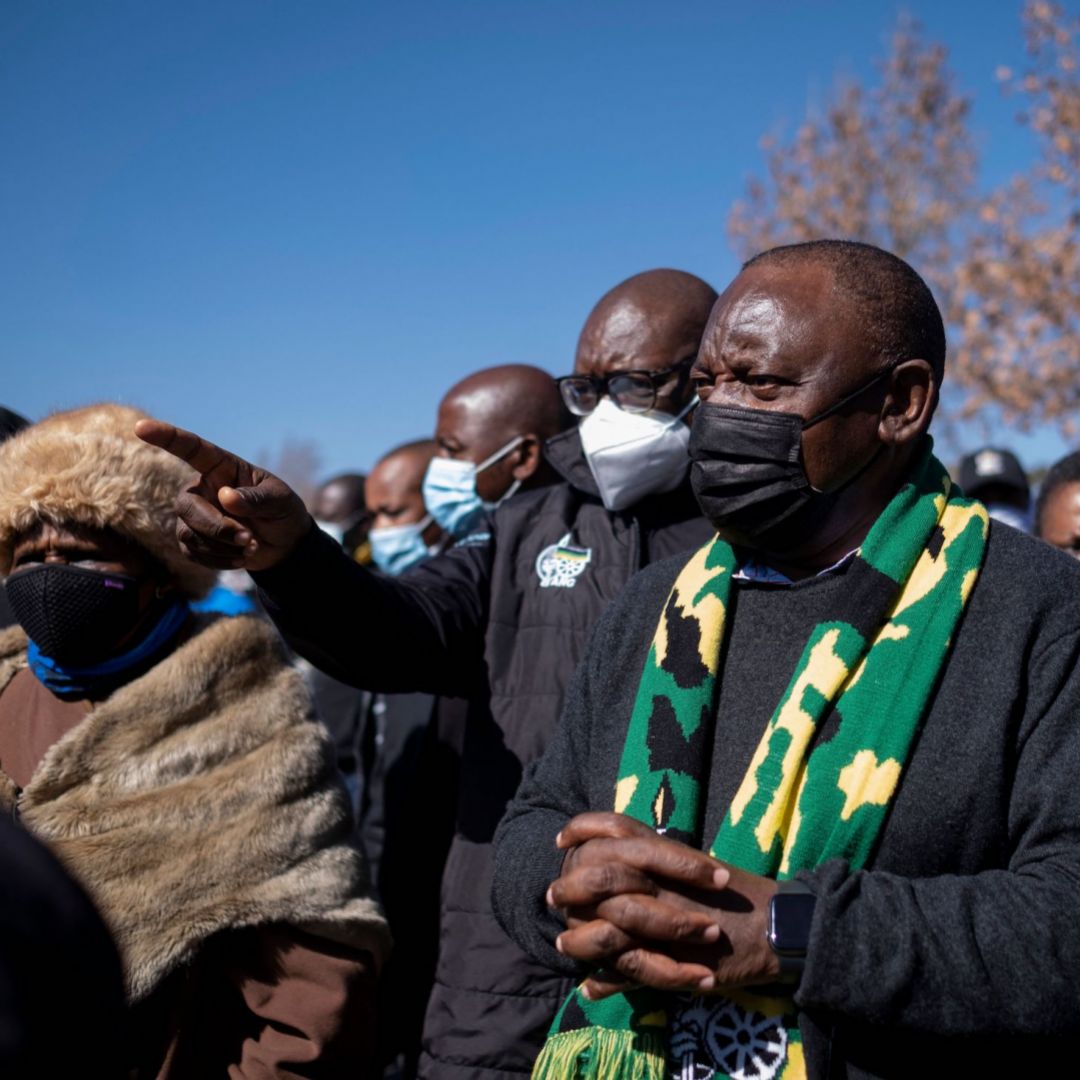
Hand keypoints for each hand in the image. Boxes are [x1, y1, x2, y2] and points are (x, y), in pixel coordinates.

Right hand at [135, 420, 311, 571]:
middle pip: (186, 505)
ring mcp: (194, 516)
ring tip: (252, 546)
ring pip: (188, 533)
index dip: (166, 437)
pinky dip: (219, 560)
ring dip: (221, 545)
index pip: (191, 449)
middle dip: (216, 526)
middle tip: (248, 538)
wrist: (285, 543)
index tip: (140, 427)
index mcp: (222, 468)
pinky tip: (242, 558)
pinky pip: (193, 553)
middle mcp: (201, 489)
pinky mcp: (193, 542)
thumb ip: (256, 498)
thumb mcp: (280, 500)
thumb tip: (225, 496)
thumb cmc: (282, 511)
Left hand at [548, 813, 779, 999]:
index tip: (561, 840)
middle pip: (599, 873)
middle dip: (572, 885)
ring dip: (580, 937)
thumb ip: (655, 860)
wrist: (772, 924)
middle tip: (553, 894)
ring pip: (607, 924)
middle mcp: (661, 878)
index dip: (581, 830)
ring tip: (563, 943)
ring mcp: (665, 917)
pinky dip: (606, 977)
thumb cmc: (733, 893)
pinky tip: (590, 982)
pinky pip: (629, 966)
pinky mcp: (673, 956)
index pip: (612, 828)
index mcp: (665, 852)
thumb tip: (621, 855)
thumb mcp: (690, 866)